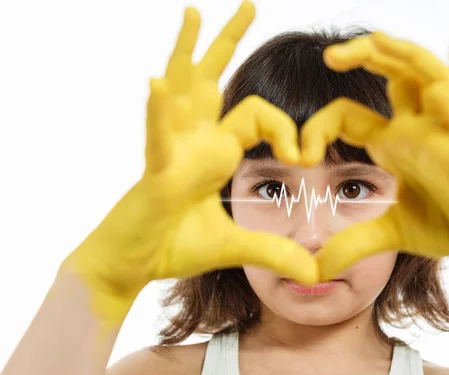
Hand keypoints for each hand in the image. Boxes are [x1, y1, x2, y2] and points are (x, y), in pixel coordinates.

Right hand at [63, 2, 317, 327]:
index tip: (302, 157)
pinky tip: (158, 84)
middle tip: (249, 4)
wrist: (134, 264)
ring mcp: (173, 151)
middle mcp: (194, 140)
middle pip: (213, 80)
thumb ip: (274, 252)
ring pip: (181, 90)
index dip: (287, 128)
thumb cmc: (174, 245)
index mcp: (215, 151)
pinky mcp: (155, 172)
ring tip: (194, 12)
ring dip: (187, 51)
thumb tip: (314, 273)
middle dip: (229, 41)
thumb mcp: (236, 246)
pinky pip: (158, 137)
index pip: (259, 115)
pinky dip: (159, 113)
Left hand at [301, 32, 448, 280]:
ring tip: (377, 41)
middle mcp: (416, 129)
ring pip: (428, 78)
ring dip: (404, 56)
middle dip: (364, 58)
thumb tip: (313, 271)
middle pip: (392, 76)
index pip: (348, 116)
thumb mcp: (389, 234)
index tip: (300, 156)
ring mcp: (444, 132)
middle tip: (330, 57)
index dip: (319, 127)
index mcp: (393, 143)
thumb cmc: (446, 226)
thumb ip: (353, 245)